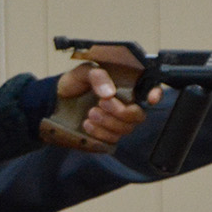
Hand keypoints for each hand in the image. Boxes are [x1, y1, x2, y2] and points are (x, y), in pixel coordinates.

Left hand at [38, 63, 161, 151]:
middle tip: (102, 103)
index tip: (151, 98)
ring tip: (90, 113)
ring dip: (108, 122)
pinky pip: (113, 139)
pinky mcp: (108, 136)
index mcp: (124, 84)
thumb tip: (109, 92)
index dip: (155, 93)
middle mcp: (125, 104)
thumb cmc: (72, 84)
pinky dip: (100, 133)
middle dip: (121, 111)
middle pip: (139, 114)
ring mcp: (117, 122)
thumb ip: (96, 75)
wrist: (55, 103)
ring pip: (126, 129)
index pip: (149, 88)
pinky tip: (87, 124)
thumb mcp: (82, 72)